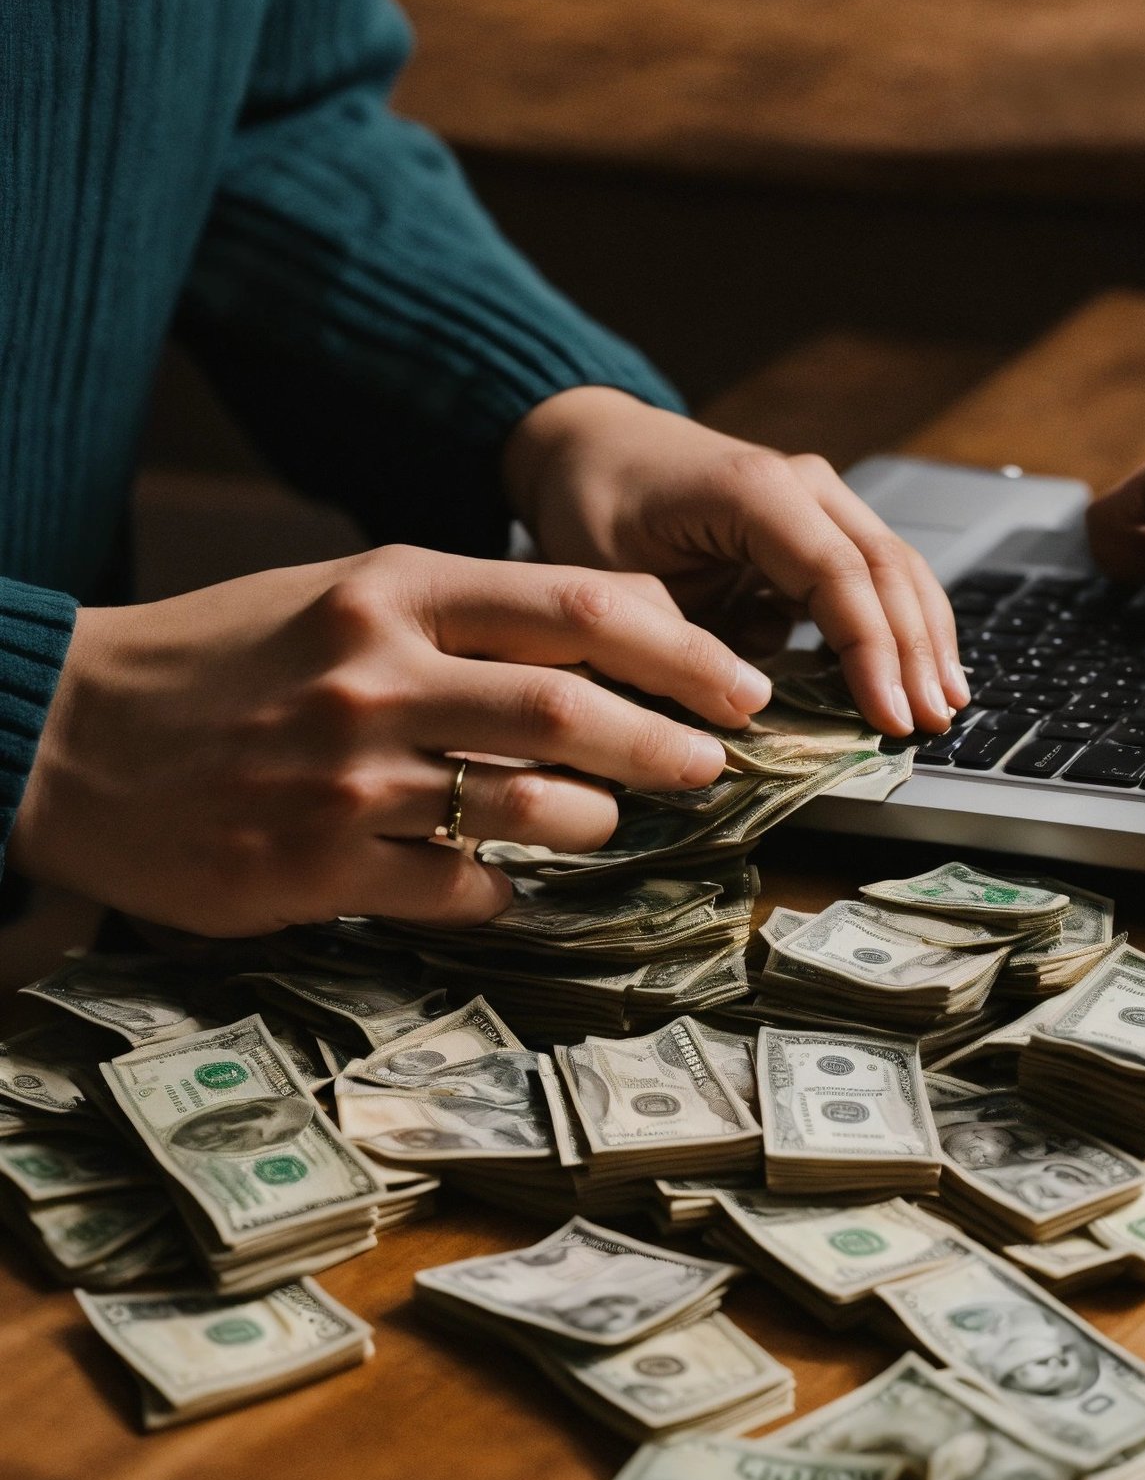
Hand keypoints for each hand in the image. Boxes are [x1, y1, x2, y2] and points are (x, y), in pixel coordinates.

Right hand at [9, 547, 768, 935]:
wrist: (70, 736)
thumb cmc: (225, 658)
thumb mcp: (341, 596)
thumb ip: (467, 611)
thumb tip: (615, 633)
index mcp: (391, 589)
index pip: (579, 606)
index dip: (681, 649)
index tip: (740, 682)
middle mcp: (378, 676)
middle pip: (575, 711)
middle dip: (670, 743)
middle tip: (713, 762)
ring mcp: (350, 777)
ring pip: (533, 809)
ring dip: (592, 821)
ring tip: (600, 819)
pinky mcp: (319, 867)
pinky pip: (463, 889)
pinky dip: (504, 888)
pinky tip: (501, 878)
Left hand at [504, 389, 965, 734]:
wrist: (590, 444)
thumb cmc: (593, 505)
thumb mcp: (615, 580)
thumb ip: (680, 643)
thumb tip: (745, 713)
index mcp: (755, 491)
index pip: (839, 575)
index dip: (872, 652)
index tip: (889, 717)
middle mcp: (804, 483)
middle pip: (885, 571)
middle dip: (914, 653)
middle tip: (931, 723)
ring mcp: (819, 497)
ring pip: (897, 567)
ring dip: (925, 638)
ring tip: (944, 705)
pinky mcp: (818, 523)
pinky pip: (876, 572)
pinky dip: (902, 622)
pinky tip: (919, 671)